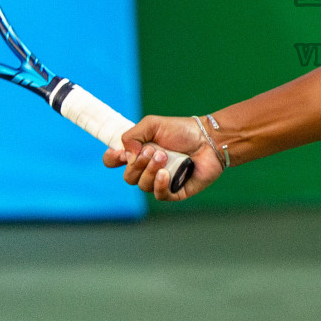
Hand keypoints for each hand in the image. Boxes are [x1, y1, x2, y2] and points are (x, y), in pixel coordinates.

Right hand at [101, 115, 224, 201]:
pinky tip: (165, 174)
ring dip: (150, 171)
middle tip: (153, 151)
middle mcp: (147, 169)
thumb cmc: (182, 131)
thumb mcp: (153, 124)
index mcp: (139, 153)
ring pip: (142, 185)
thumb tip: (125, 155)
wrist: (209, 139)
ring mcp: (160, 181)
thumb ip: (133, 135)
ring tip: (165, 157)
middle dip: (137, 164)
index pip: (114, 162)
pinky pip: (159, 195)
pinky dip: (159, 185)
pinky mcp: (174, 191)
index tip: (117, 154)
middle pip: (128, 176)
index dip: (111, 159)